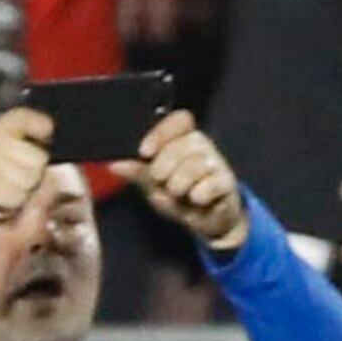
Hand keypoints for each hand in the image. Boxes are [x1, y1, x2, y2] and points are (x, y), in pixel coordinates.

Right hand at [0, 104, 51, 253]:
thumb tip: (48, 144)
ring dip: (21, 192)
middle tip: (12, 181)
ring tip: (1, 191)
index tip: (44, 135)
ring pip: (31, 180)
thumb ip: (19, 146)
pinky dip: (10, 205)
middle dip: (33, 176)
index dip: (40, 125)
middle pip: (39, 158)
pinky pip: (17, 197)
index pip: (23, 116)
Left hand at [132, 107, 250, 253]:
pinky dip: (198, 195)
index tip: (145, 152)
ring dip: (180, 184)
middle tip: (162, 182)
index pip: (180, 120)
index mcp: (184, 139)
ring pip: (196, 165)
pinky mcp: (227, 182)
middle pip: (184, 143)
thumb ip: (138, 173)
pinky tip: (196, 199)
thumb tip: (115, 164)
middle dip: (165, 166)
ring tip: (179, 194)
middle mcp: (203, 146)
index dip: (162, 133)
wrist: (207, 221)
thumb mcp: (154, 185)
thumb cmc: (180, 197)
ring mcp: (217, 162)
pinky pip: (211, 183)